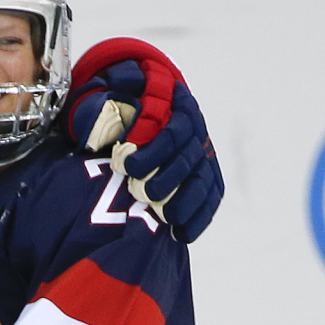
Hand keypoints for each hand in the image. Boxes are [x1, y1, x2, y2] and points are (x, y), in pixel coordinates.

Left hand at [65, 39, 223, 242]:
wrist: (157, 117)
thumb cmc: (136, 109)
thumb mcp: (128, 94)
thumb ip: (123, 91)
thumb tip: (113, 96)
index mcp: (180, 110)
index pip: (173, 132)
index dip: (152, 152)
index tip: (128, 166)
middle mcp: (197, 135)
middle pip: (188, 160)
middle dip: (166, 180)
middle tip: (141, 193)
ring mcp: (205, 160)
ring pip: (202, 183)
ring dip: (184, 203)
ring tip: (166, 217)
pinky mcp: (210, 182)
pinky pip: (209, 202)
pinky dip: (197, 220)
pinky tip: (181, 233)